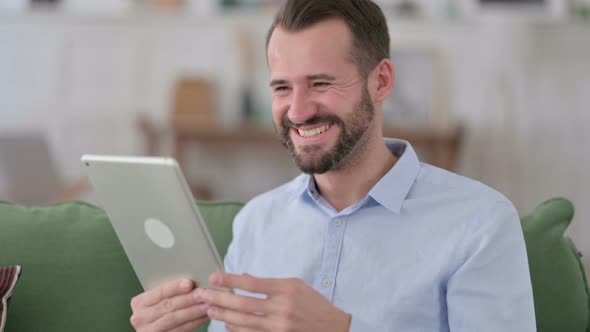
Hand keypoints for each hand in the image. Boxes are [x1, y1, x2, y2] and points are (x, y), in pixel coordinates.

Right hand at [130, 278, 209, 331]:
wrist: (157, 329)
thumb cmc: (160, 311)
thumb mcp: (158, 301)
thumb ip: (169, 293)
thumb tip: (192, 281)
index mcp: (139, 302)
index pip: (159, 292)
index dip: (174, 287)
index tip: (190, 283)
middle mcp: (140, 317)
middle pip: (167, 306)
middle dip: (188, 299)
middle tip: (204, 294)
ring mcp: (148, 330)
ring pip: (174, 319)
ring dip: (193, 311)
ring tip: (207, 305)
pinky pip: (179, 330)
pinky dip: (194, 323)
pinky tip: (203, 317)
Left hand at [200, 273, 350, 331]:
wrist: (333, 328)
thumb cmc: (313, 304)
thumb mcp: (295, 285)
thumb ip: (268, 283)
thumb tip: (243, 278)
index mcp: (286, 289)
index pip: (251, 283)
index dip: (230, 280)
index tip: (214, 277)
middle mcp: (282, 308)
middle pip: (242, 303)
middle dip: (219, 298)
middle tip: (202, 294)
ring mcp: (279, 327)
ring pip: (243, 322)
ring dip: (223, 315)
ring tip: (209, 309)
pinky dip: (236, 329)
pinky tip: (226, 323)